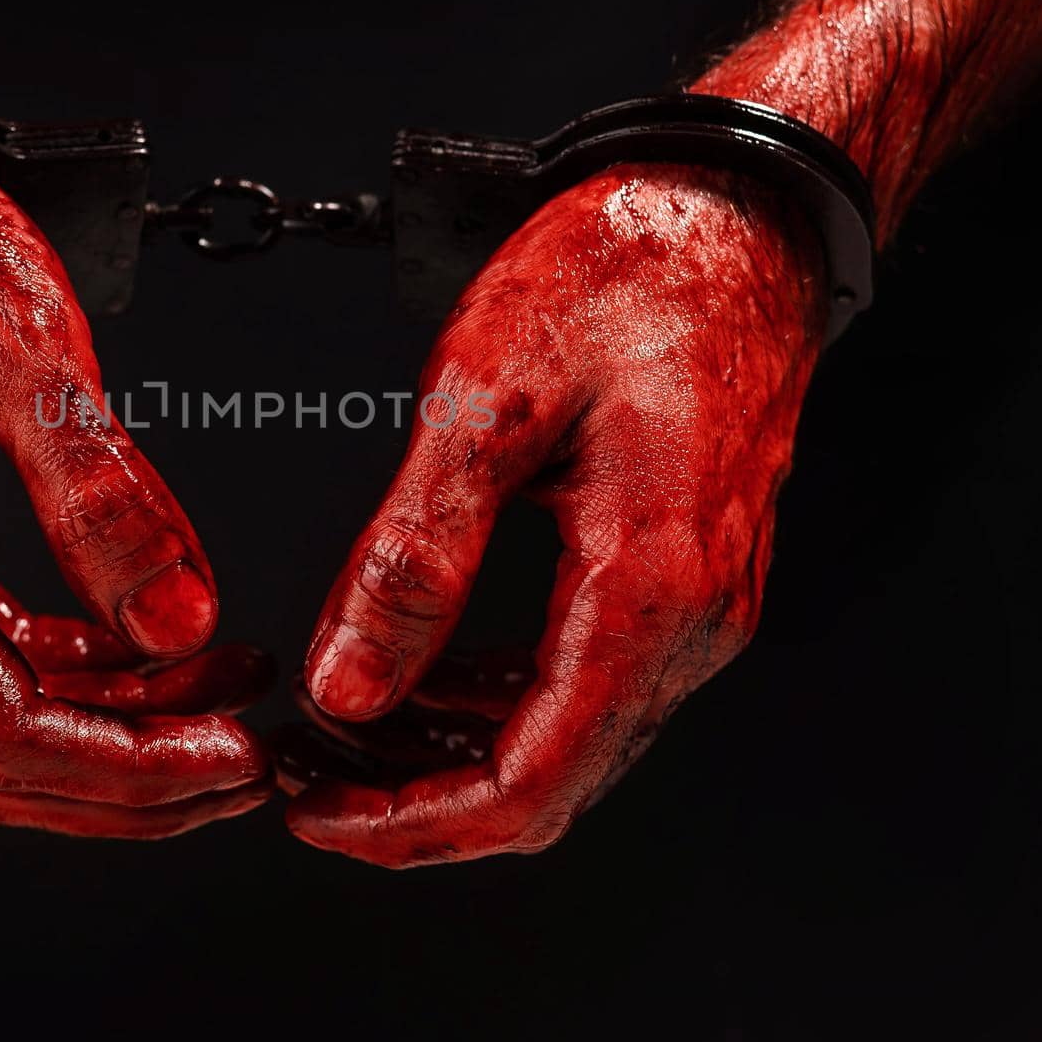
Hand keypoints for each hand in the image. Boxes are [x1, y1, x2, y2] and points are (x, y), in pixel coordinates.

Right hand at [0, 134, 272, 835]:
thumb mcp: (13, 339)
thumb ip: (95, 488)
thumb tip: (178, 617)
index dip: (128, 771)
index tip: (231, 759)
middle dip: (132, 781)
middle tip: (247, 757)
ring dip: (116, 730)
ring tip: (226, 688)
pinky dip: (80, 670)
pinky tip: (153, 639)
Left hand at [280, 163, 826, 865]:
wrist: (732, 215)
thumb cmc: (626, 274)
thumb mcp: (487, 400)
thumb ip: (415, 555)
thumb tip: (348, 685)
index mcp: (648, 587)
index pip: (528, 785)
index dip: (410, 826)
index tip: (313, 814)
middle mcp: (691, 618)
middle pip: (549, 782)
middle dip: (418, 802)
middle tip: (310, 776)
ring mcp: (698, 599)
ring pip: (567, 739)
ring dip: (451, 753)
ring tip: (348, 728)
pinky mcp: (684, 570)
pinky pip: (586, 678)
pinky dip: (497, 699)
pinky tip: (431, 669)